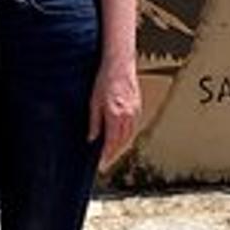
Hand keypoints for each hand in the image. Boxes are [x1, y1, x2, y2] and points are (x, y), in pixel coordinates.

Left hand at [90, 60, 140, 178]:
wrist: (119, 65)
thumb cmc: (105, 80)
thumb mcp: (94, 102)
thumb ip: (94, 122)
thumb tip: (92, 137)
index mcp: (115, 116)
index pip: (111, 142)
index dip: (106, 155)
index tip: (102, 164)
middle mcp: (127, 116)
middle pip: (122, 142)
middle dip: (114, 153)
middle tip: (106, 161)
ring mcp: (135, 112)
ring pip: (129, 136)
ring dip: (121, 145)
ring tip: (112, 151)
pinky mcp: (138, 107)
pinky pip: (133, 127)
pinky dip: (127, 135)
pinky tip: (121, 136)